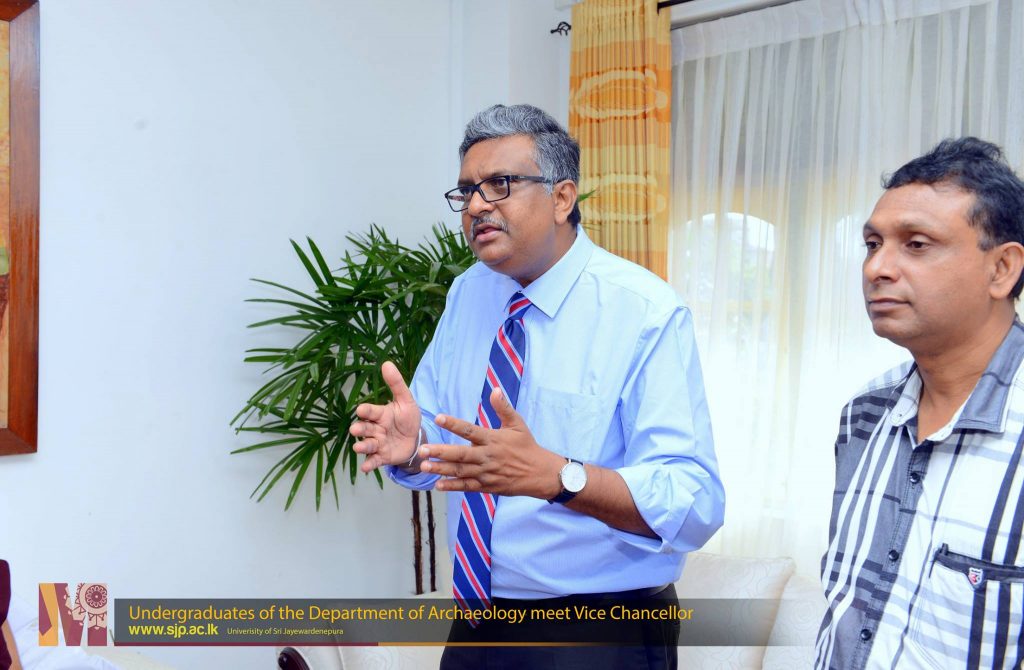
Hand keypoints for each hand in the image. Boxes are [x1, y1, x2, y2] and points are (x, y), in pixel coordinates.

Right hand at [350, 362, 421, 472]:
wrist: (416, 438)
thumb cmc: (407, 418)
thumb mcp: (406, 400)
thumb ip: (396, 384)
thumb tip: (386, 363)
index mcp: (380, 414)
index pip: (371, 411)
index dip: (366, 411)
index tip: (361, 409)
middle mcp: (375, 429)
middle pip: (365, 428)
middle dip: (360, 429)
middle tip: (355, 429)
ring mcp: (377, 443)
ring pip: (366, 445)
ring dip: (362, 447)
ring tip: (358, 448)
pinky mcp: (382, 456)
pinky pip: (373, 461)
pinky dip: (368, 464)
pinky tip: (365, 468)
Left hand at [418, 387, 564, 498]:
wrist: (539, 473)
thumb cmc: (526, 446)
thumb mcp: (517, 424)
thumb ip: (503, 407)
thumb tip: (495, 389)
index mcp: (493, 439)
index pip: (470, 430)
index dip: (454, 424)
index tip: (438, 417)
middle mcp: (487, 456)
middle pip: (461, 454)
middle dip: (441, 452)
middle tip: (422, 449)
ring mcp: (486, 472)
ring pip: (461, 471)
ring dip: (442, 469)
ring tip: (424, 466)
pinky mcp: (487, 485)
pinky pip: (467, 486)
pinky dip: (453, 486)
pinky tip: (438, 485)